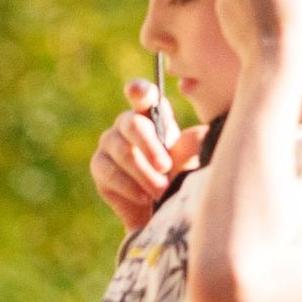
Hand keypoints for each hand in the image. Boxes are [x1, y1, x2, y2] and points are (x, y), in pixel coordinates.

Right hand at [90, 77, 202, 231]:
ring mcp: (109, 143)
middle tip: (166, 168)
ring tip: (161, 191)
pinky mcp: (99, 166)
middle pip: (133, 124)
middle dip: (150, 147)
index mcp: (151, 114)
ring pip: (123, 152)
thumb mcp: (189, 161)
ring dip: (144, 173)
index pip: (144, 96)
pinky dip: (130, 187)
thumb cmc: (177, 177)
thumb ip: (192, 146)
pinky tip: (144, 197)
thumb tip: (202, 133)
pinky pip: (111, 173)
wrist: (158, 209)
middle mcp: (127, 124)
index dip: (140, 91)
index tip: (137, 92)